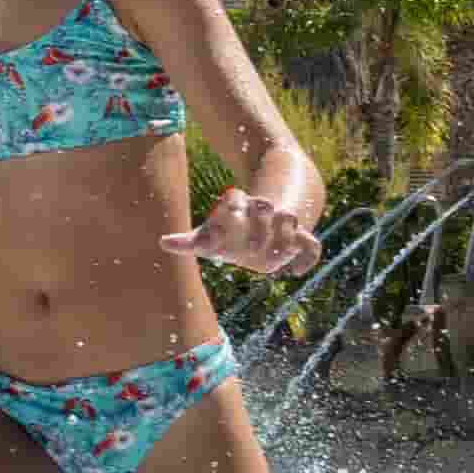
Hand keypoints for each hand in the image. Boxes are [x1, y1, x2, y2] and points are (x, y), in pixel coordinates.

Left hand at [173, 191, 322, 279]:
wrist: (261, 223)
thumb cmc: (226, 236)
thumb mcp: (207, 239)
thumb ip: (188, 242)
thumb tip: (162, 242)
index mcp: (236, 208)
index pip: (234, 199)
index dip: (231, 203)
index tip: (223, 209)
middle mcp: (260, 209)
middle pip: (264, 205)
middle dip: (259, 224)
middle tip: (251, 248)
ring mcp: (280, 222)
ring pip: (289, 217)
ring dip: (283, 235)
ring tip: (273, 257)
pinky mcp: (299, 237)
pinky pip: (311, 245)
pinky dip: (307, 258)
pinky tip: (294, 273)